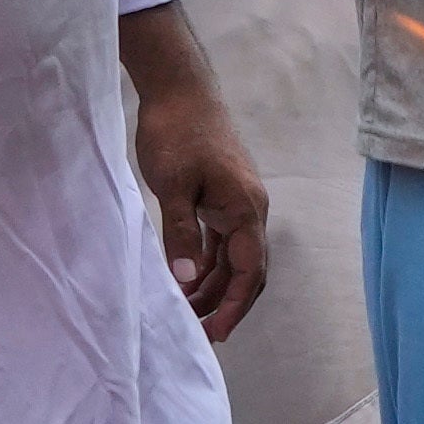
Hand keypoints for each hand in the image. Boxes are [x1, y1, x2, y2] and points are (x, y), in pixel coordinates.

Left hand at [130, 53, 269, 340]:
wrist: (180, 90)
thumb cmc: (177, 133)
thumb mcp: (172, 186)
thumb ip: (181, 234)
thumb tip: (185, 279)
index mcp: (246, 210)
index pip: (249, 271)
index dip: (233, 305)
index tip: (214, 332)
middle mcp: (250, 210)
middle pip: (248, 271)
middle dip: (227, 304)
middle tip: (202, 333)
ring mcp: (238, 204)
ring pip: (234, 258)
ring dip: (214, 285)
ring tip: (188, 311)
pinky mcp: (223, 197)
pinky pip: (222, 242)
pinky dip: (207, 263)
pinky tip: (187, 279)